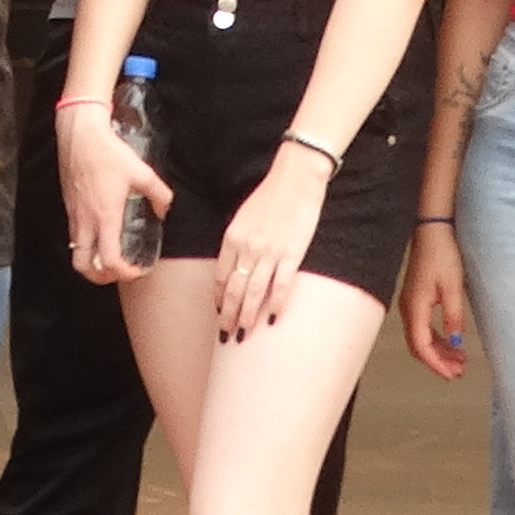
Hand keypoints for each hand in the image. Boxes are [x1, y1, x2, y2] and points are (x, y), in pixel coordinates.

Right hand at [56, 110, 167, 284]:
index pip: (108, 260)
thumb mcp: (141, 171)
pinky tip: (99, 231)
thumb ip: (159, 194)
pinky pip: (73, 233)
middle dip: (99, 278)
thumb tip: (164, 210)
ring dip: (90, 262)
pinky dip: (85, 243)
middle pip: (82, 266)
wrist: (79, 133)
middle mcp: (86, 220)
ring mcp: (74, 213)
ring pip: (75, 251)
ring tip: (107, 258)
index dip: (123, 273)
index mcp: (105, 216)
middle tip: (116, 272)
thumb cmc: (108, 152)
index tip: (135, 270)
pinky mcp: (68, 204)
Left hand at [209, 158, 329, 340]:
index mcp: (233, 237)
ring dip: (247, 317)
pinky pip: (281, 286)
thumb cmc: (271, 194)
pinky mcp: (292, 254)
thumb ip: (238, 240)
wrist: (295, 178)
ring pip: (254, 293)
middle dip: (229, 315)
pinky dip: (276, 305)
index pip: (221, 276)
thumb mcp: (244, 216)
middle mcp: (247, 247)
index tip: (219, 312)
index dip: (219, 298)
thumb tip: (235, 264)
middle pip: (234, 290)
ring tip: (244, 335)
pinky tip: (273, 320)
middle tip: (226, 335)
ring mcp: (269, 253)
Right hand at [399, 222, 472, 380]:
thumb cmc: (441, 254)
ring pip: (421, 338)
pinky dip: (437, 339)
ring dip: (439, 352)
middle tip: (458, 372)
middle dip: (437, 362)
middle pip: (419, 346)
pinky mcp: (416, 299)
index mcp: (415, 307)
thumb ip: (453, 317)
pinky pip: (423, 327)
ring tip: (459, 360)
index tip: (452, 375)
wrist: (431, 230)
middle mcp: (408, 308)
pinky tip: (452, 342)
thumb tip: (456, 343)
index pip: (422, 346)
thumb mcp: (453, 287)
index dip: (436, 364)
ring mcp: (410, 304)